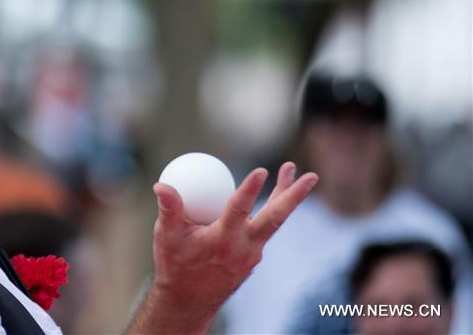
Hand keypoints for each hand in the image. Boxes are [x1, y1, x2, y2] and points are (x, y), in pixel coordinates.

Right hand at [128, 162, 317, 333]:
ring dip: (285, 196)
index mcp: (223, 241)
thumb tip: (161, 184)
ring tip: (290, 171)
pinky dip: (269, 211)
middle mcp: (244, 248)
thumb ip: (169, 209)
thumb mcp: (166, 236)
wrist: (189, 301)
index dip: (250, 190)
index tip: (262, 170)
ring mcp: (252, 254)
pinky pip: (264, 229)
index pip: (240, 211)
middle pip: (276, 218)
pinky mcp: (253, 256)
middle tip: (312, 176)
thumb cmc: (175, 265)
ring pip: (274, 221)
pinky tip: (267, 195)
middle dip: (295, 196)